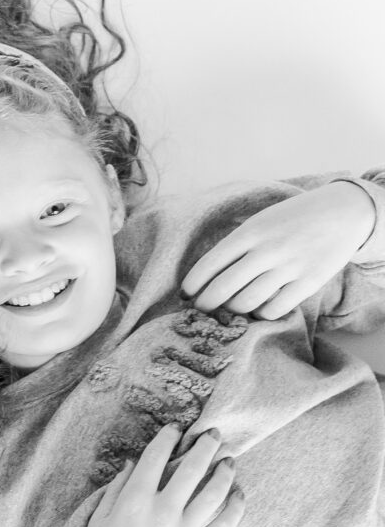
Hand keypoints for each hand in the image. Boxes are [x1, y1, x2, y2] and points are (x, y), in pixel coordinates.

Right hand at [82, 424, 245, 526]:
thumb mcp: (100, 518)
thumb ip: (117, 487)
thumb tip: (133, 462)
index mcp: (135, 499)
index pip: (155, 457)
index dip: (167, 437)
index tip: (176, 428)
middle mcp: (163, 511)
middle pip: (191, 468)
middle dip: (205, 446)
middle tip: (213, 434)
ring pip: (213, 492)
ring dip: (224, 472)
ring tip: (229, 460)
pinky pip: (225, 524)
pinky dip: (236, 506)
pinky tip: (239, 493)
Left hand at [181, 182, 375, 318]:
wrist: (342, 212)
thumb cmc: (292, 218)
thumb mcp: (259, 221)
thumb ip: (236, 245)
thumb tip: (206, 276)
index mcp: (250, 232)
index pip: (209, 263)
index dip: (192, 284)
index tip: (185, 294)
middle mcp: (268, 250)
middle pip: (224, 287)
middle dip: (206, 303)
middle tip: (201, 309)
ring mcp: (290, 267)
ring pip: (247, 302)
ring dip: (232, 310)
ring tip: (230, 308)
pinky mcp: (310, 282)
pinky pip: (275, 309)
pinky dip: (260, 314)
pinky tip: (258, 309)